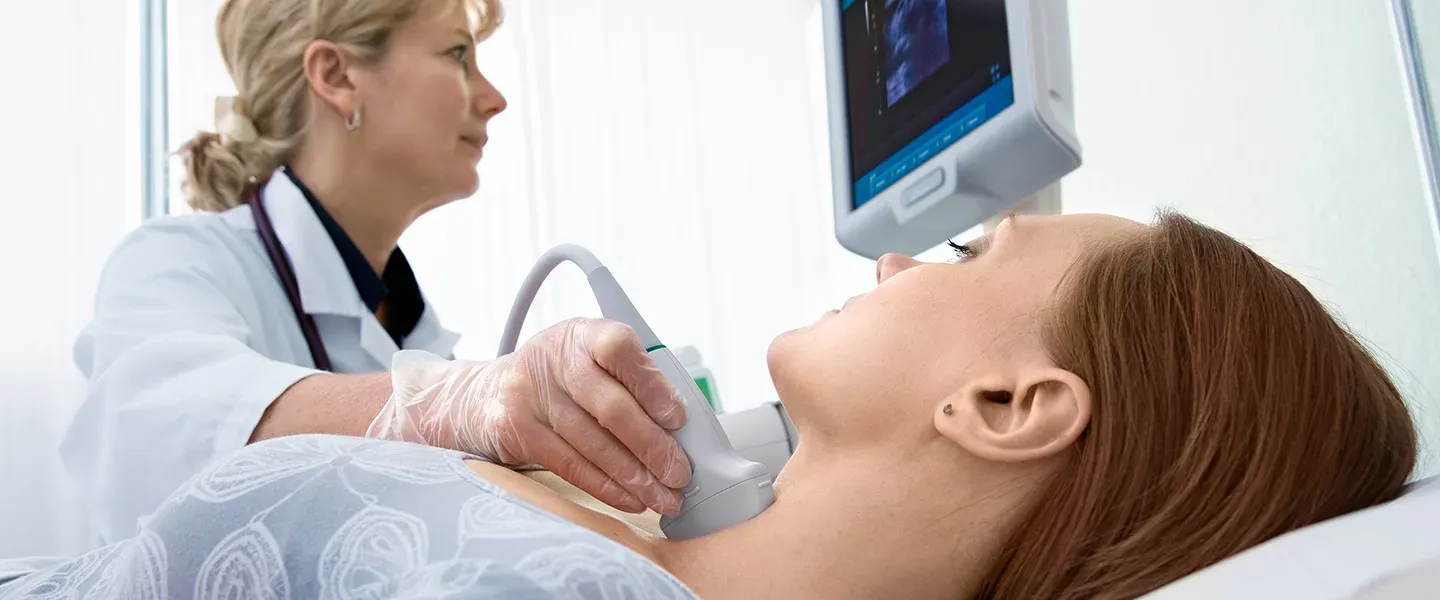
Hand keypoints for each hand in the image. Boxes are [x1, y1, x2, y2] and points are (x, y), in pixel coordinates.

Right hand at [368, 318, 691, 514]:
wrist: (488, 394)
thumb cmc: (561, 380)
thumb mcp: (591, 360)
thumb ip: (632, 378)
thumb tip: (681, 426)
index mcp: (583, 333)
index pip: (620, 349)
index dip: (652, 385)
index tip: (678, 419)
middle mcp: (554, 358)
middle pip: (609, 406)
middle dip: (652, 447)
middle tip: (679, 474)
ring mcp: (529, 394)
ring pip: (592, 444)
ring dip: (634, 478)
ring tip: (663, 496)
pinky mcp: (516, 429)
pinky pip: (570, 466)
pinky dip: (606, 487)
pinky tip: (630, 498)